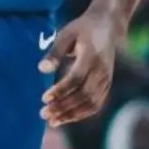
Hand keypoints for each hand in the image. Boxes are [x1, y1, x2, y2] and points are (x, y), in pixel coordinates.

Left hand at [39, 9, 122, 126]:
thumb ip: (54, 52)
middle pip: (84, 95)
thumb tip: (41, 69)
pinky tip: (65, 118)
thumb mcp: (66, 34)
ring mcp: (107, 79)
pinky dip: (81, 114)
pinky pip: (96, 104)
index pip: (76, 78)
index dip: (60, 90)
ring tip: (52, 121)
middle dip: (63, 107)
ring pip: (91, 103)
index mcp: (91, 56)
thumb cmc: (82, 30)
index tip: (44, 98)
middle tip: (43, 114)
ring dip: (71, 114)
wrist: (108, 26)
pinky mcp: (107, 85)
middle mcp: (102, 70)